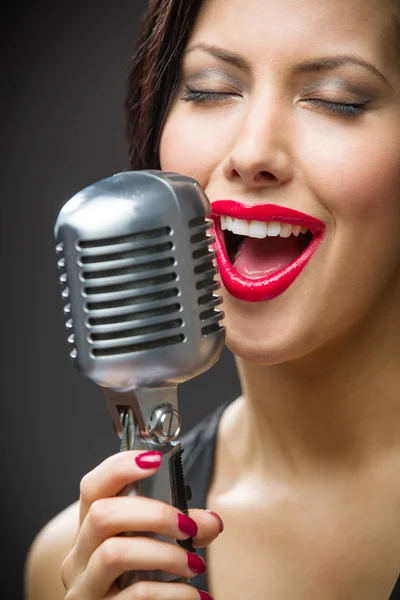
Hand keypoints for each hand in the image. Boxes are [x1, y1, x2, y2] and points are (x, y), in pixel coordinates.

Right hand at [61, 450, 221, 598]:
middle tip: (190, 525)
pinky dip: (171, 593)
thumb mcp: (156, 548)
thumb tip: (211, 521)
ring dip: (165, 554)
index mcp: (92, 527)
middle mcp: (79, 554)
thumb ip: (183, 528)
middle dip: (153, 514)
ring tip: (196, 564)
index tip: (155, 459)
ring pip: (114, 553)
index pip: (93, 486)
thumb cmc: (140, 581)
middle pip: (102, 514)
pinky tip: (194, 595)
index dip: (120, 467)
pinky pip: (134, 595)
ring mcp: (83, 586)